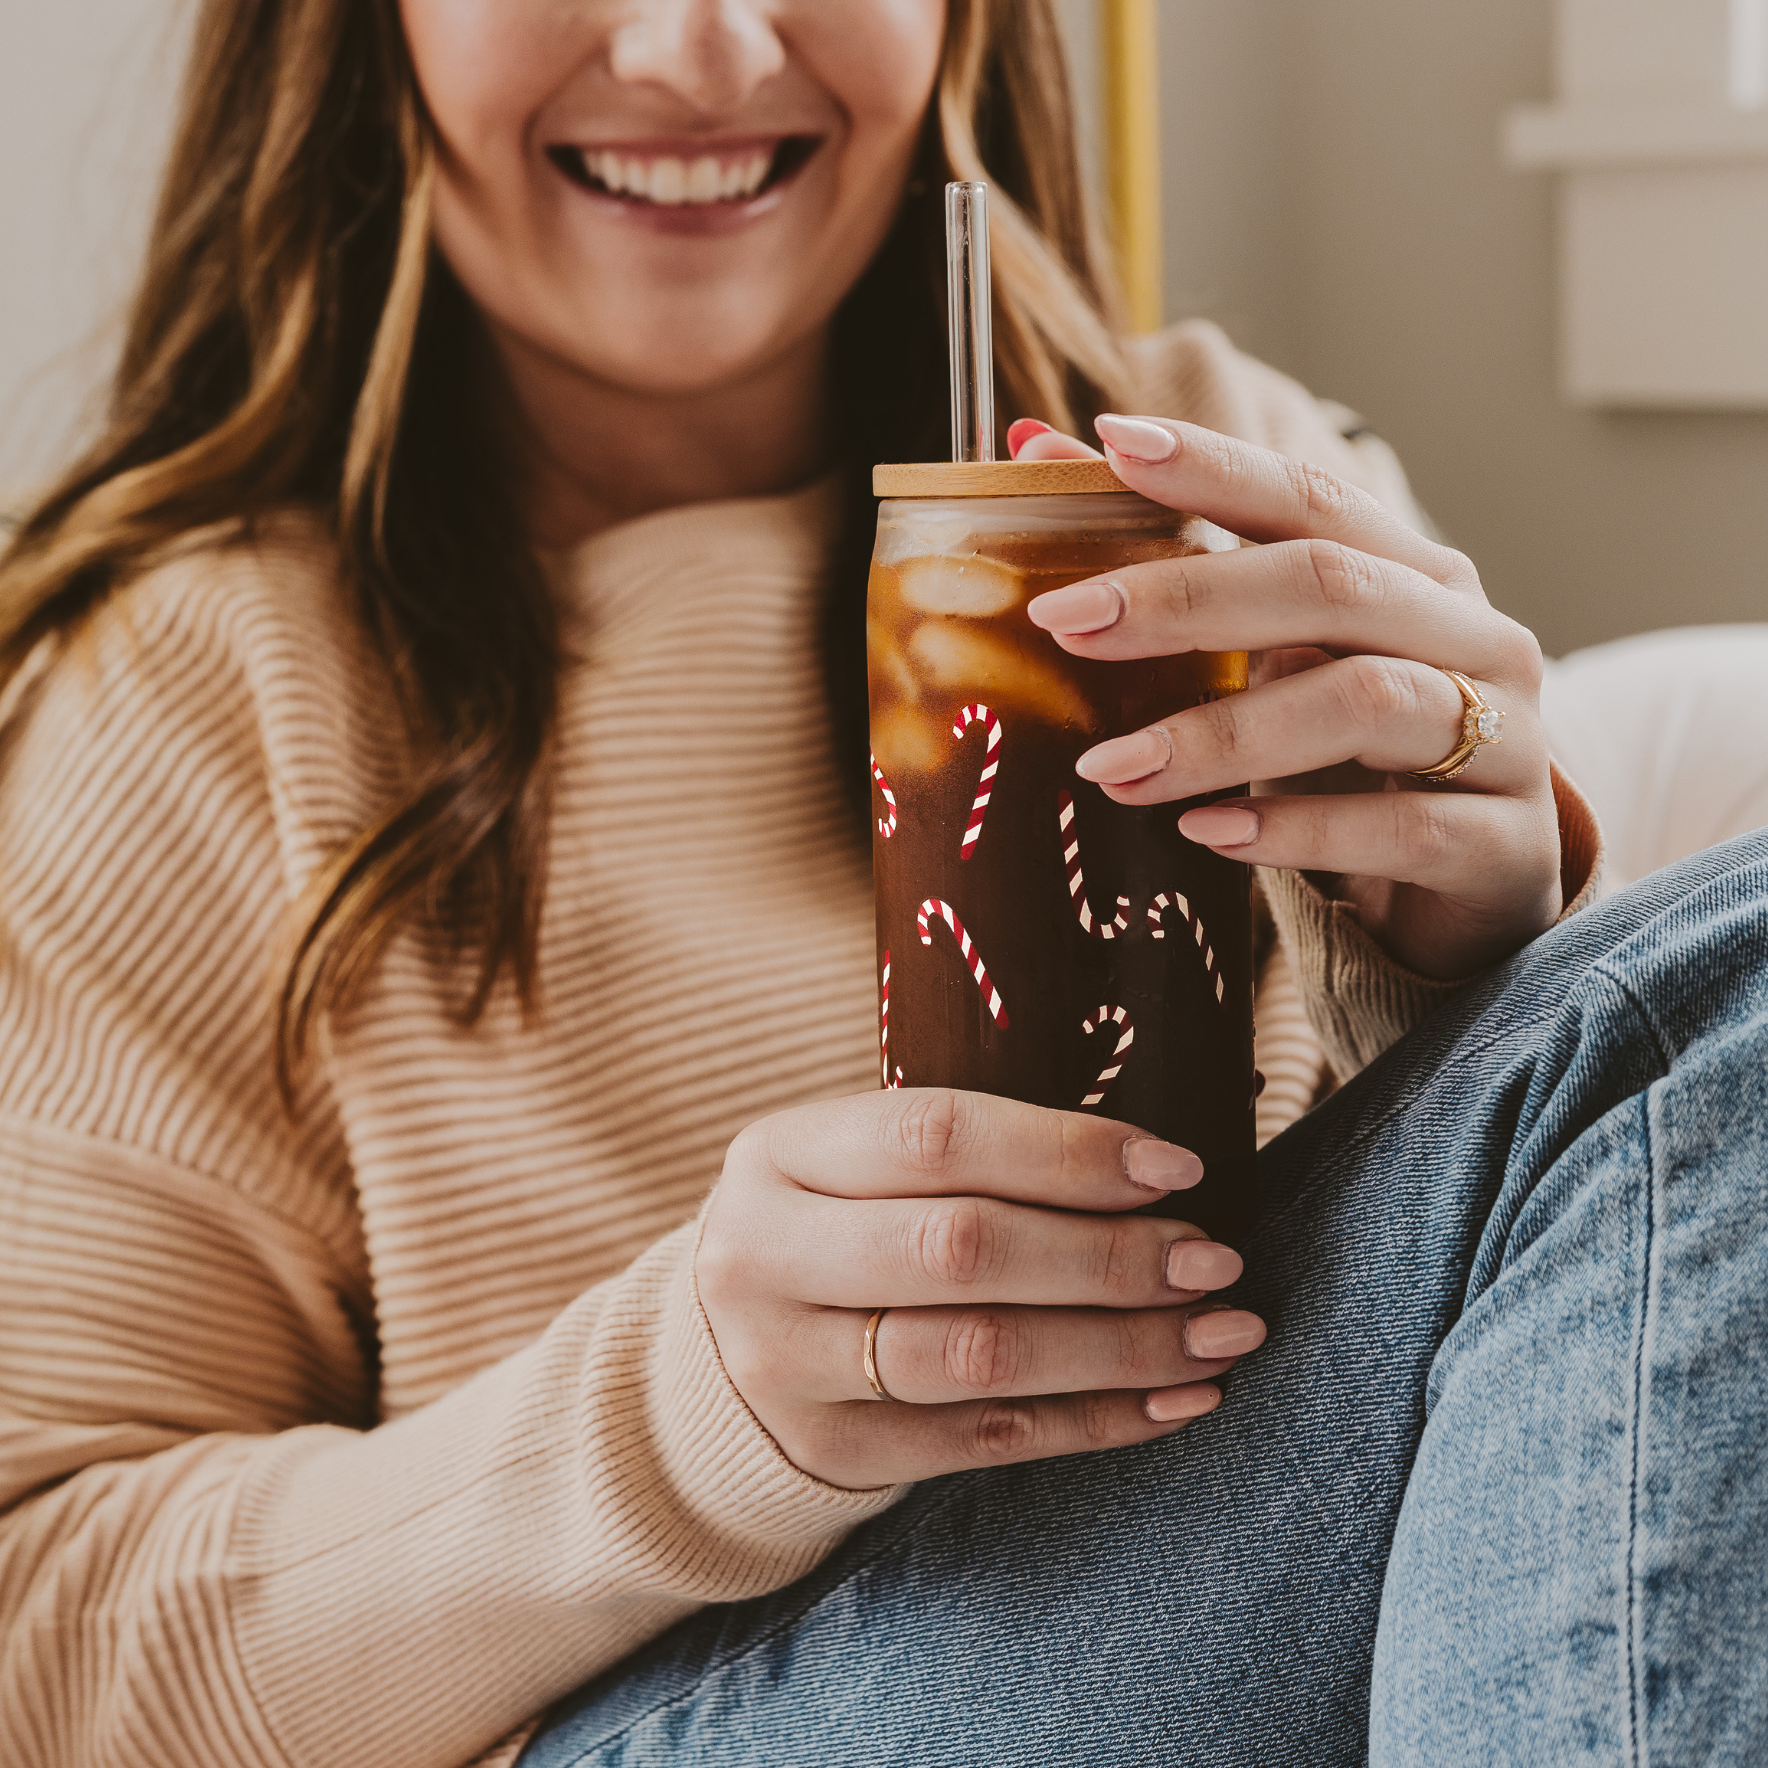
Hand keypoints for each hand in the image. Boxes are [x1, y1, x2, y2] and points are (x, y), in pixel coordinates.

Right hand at [696, 1088, 1262, 1489]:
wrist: (722, 1345)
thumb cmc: (835, 1224)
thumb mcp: (856, 1159)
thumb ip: (968, 1153)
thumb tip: (1156, 1165)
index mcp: (780, 1151)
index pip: (938, 1136)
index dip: (1068, 1152)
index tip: (1179, 1168)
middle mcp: (766, 1254)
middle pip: (962, 1250)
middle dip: (1108, 1257)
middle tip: (1212, 1261)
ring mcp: (790, 1363)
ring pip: (979, 1357)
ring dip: (1120, 1347)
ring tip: (1220, 1335)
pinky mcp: (834, 1450)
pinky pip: (986, 1440)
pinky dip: (1094, 1421)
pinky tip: (1174, 1401)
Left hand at [1009, 414, 1559, 978]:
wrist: (1472, 896)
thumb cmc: (1361, 762)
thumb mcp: (1280, 664)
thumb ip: (1178, 570)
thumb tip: (1036, 451)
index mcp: (1415, 575)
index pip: (1311, 498)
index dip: (1217, 467)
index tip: (1112, 447)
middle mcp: (1471, 634)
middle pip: (1329, 585)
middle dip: (1186, 598)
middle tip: (1065, 623)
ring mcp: (1502, 737)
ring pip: (1363, 701)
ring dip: (1221, 735)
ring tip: (1111, 769)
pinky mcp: (1503, 842)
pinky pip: (1399, 825)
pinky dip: (1294, 831)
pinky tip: (1206, 834)